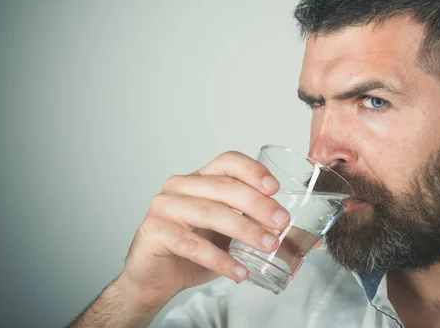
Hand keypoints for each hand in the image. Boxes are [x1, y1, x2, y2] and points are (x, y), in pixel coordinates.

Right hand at [118, 151, 290, 310]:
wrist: (153, 278)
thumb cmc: (190, 250)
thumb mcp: (223, 231)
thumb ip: (246, 220)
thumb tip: (285, 225)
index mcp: (199, 179)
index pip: (228, 162)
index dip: (253, 171)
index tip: (275, 188)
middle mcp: (180, 186)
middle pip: (224, 187)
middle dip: (258, 204)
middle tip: (281, 222)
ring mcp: (165, 207)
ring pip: (211, 213)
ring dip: (245, 230)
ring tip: (268, 245)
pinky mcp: (156, 232)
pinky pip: (193, 245)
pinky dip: (220, 259)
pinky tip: (240, 271)